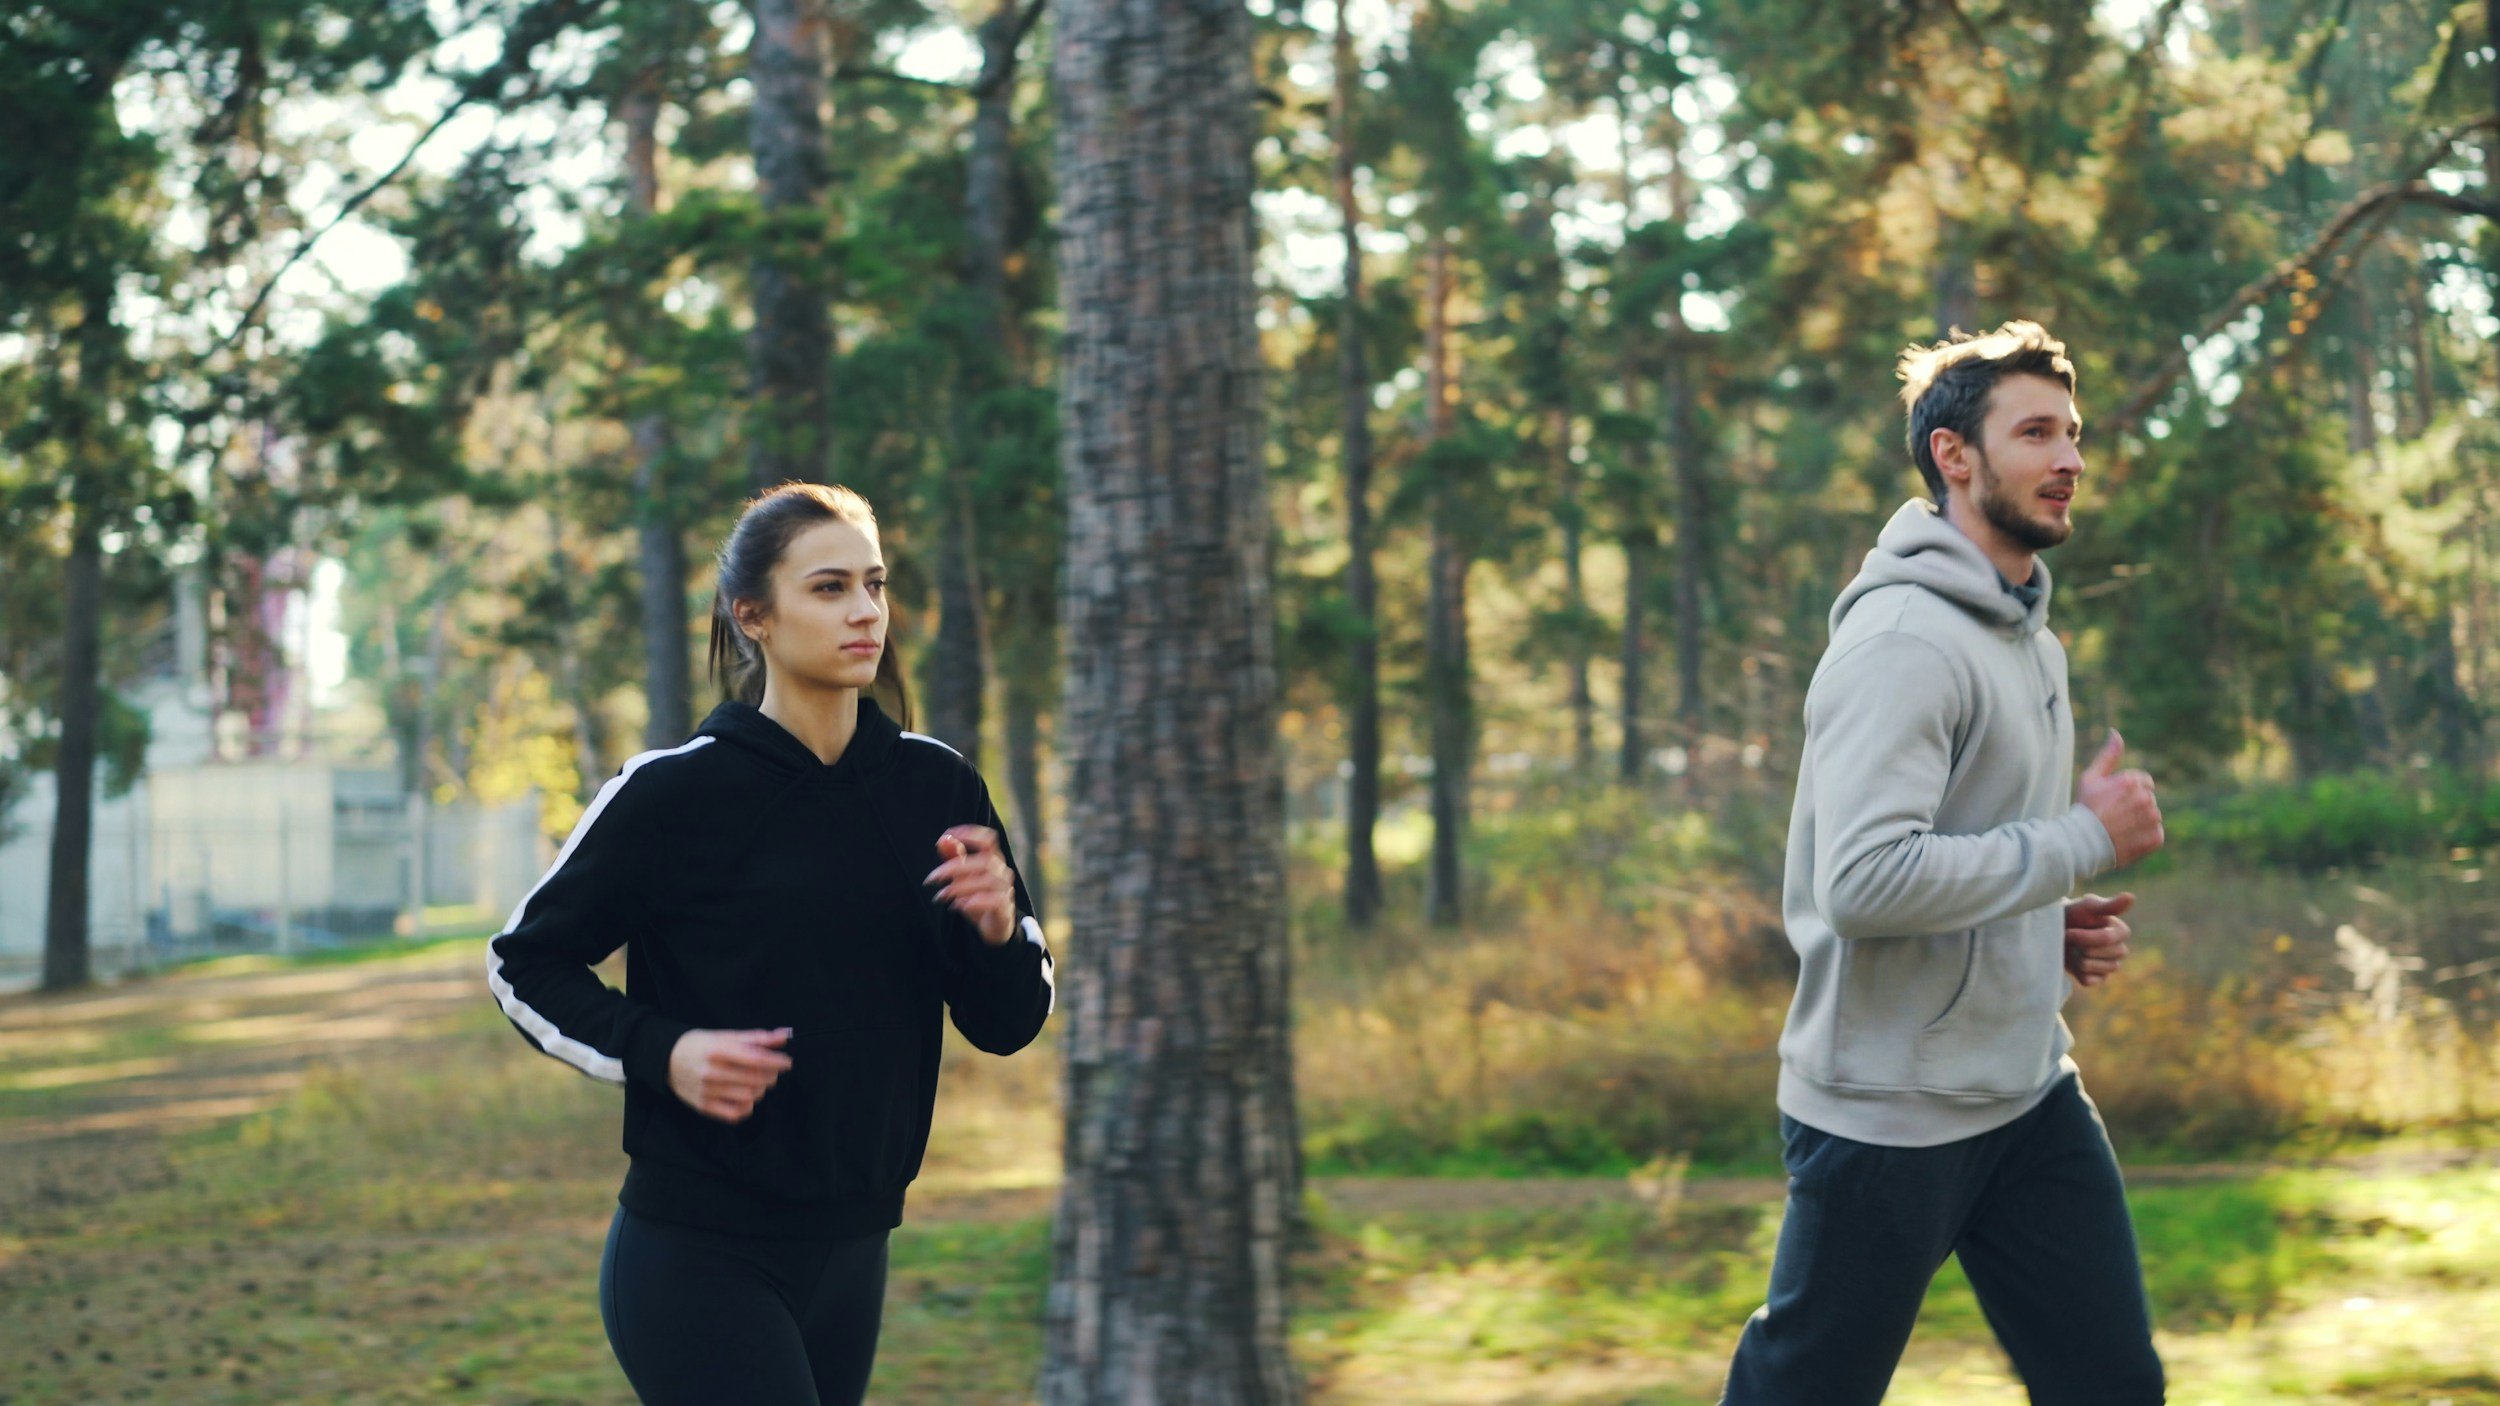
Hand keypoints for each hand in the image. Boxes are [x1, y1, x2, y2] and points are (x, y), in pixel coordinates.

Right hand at [667, 1028, 791, 1122]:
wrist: (666, 1060)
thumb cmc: (701, 1046)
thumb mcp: (725, 1036)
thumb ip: (756, 1038)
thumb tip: (784, 1036)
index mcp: (717, 1050)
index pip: (755, 1058)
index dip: (776, 1061)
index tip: (787, 1062)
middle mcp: (711, 1071)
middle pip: (755, 1078)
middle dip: (771, 1075)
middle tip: (772, 1071)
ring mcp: (706, 1091)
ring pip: (749, 1096)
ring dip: (761, 1089)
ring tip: (757, 1082)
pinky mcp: (703, 1106)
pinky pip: (735, 1114)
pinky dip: (747, 1107)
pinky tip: (746, 1097)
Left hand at [926, 825, 1015, 945]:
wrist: (993, 926)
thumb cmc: (977, 896)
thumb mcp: (962, 877)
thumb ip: (954, 857)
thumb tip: (943, 839)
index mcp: (993, 859)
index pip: (989, 840)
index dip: (971, 833)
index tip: (947, 834)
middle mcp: (1002, 871)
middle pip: (985, 861)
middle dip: (955, 867)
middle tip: (933, 878)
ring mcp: (1006, 889)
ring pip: (988, 881)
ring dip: (960, 887)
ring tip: (942, 895)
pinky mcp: (1005, 908)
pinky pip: (994, 900)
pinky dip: (974, 902)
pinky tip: (958, 905)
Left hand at [2064, 892, 2134, 988]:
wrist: (2057, 929)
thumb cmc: (2074, 914)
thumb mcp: (2088, 906)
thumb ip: (2109, 905)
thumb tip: (2130, 897)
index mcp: (2122, 932)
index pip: (2104, 939)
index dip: (2082, 936)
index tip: (2069, 930)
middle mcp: (2121, 950)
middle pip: (2091, 953)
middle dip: (2076, 944)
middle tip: (2071, 938)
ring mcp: (2111, 966)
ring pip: (2086, 966)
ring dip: (2073, 956)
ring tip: (2073, 948)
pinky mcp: (2100, 979)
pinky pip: (2087, 980)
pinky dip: (2075, 971)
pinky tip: (2074, 961)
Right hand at [2078, 730, 2163, 867]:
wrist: (2082, 843)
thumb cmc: (2085, 809)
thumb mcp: (2091, 778)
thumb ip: (2109, 755)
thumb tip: (2115, 733)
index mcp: (2132, 781)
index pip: (2144, 782)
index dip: (2129, 792)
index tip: (2114, 802)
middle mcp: (2145, 799)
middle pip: (2148, 800)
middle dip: (2135, 806)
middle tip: (2114, 817)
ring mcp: (2151, 820)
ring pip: (2153, 817)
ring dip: (2140, 822)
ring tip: (2120, 829)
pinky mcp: (2155, 838)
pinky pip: (2156, 835)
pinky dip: (2145, 838)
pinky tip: (2128, 839)